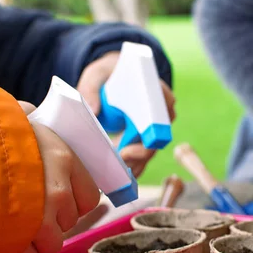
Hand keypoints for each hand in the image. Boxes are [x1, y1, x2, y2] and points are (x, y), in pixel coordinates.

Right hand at [14, 102, 100, 252]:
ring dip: (35, 239)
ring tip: (13, 224)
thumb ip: (26, 119)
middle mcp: (58, 193)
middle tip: (30, 209)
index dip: (74, 200)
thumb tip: (29, 111)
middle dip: (52, 219)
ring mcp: (39, 222)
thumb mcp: (8, 116)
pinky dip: (15, 252)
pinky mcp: (15, 244)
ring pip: (51, 243)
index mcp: (63, 159)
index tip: (59, 199)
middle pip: (68, 221)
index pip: (89, 196)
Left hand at [77, 51, 175, 177]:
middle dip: (140, 153)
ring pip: (149, 151)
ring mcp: (153, 128)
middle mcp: (160, 113)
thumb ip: (91, 88)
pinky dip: (131, 168)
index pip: (161, 113)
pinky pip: (141, 157)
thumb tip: (92, 111)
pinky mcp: (143, 139)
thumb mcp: (97, 74)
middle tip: (121, 160)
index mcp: (156, 93)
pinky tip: (118, 179)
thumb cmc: (108, 73)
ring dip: (135, 165)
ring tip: (117, 176)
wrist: (111, 78)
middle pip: (156, 138)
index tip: (132, 143)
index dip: (151, 130)